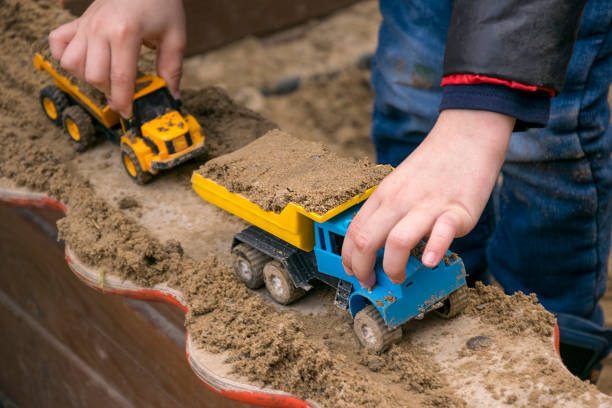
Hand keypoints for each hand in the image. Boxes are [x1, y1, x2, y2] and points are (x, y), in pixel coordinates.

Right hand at [48, 0, 185, 116]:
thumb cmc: (161, 4)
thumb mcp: (175, 37)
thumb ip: (172, 70)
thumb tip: (171, 98)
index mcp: (126, 34)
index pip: (121, 79)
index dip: (124, 102)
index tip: (129, 114)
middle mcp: (100, 30)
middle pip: (94, 77)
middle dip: (110, 92)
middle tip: (125, 93)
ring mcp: (85, 25)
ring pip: (72, 65)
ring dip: (89, 78)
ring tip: (108, 76)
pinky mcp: (77, 21)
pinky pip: (57, 44)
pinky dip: (66, 57)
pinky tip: (87, 61)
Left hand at [341, 109, 514, 287]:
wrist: (466, 137)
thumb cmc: (432, 166)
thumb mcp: (398, 184)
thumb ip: (388, 211)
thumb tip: (377, 244)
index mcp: (384, 195)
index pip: (354, 232)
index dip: (349, 258)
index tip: (353, 272)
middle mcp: (400, 201)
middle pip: (366, 241)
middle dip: (362, 270)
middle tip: (371, 283)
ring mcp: (428, 205)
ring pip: (397, 242)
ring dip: (393, 269)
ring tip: (399, 277)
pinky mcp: (457, 211)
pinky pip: (441, 233)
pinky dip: (433, 250)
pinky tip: (429, 262)